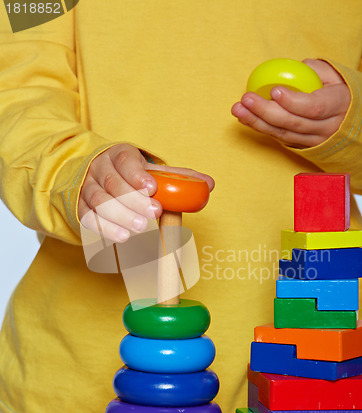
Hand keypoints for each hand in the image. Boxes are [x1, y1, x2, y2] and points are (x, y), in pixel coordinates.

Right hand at [78, 143, 214, 242]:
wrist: (97, 175)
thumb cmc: (132, 174)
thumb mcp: (153, 171)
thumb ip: (179, 177)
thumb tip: (209, 184)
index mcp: (119, 154)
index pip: (125, 160)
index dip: (137, 174)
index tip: (152, 188)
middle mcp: (100, 168)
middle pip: (112, 183)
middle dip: (133, 200)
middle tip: (153, 214)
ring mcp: (87, 186)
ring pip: (98, 201)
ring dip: (119, 216)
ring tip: (139, 229)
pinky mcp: (80, 205)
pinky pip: (88, 217)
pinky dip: (104, 228)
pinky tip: (121, 237)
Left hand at [231, 59, 350, 148]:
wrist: (350, 118)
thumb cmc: (339, 90)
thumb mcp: (336, 75)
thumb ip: (318, 70)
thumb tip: (297, 67)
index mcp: (339, 105)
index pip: (314, 108)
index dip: (292, 102)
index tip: (274, 91)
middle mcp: (328, 127)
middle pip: (293, 123)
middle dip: (267, 112)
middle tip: (246, 99)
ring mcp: (314, 140)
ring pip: (284, 134)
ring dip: (257, 122)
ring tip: (238, 109)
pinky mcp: (302, 145)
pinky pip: (280, 137)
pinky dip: (261, 128)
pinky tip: (245, 118)